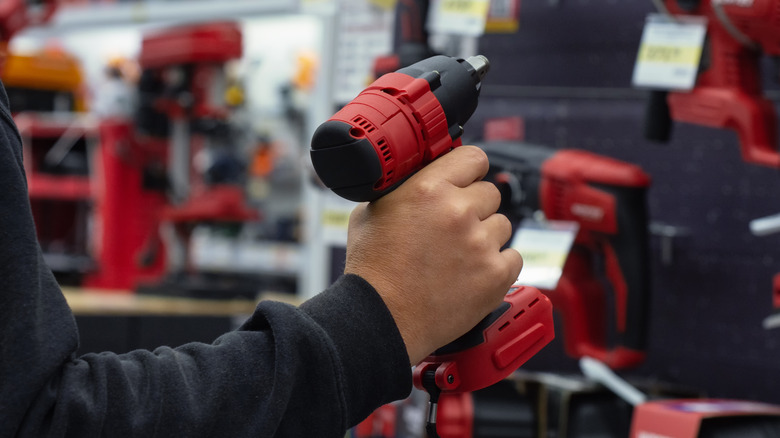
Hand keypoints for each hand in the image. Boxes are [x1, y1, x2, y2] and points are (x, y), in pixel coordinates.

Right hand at [344, 146, 522, 364]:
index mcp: (428, 188)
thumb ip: (402, 189)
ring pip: (502, 225)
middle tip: (454, 229)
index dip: (470, 170)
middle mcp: (458, 211)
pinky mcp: (495, 275)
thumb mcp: (371, 212)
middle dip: (475, 208)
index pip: (473, 157)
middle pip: (490, 193)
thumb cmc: (372, 270)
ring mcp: (480, 243)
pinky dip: (497, 266)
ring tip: (458, 257)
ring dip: (485, 237)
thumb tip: (418, 177)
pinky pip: (513, 257)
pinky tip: (472, 274)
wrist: (381, 318)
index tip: (467, 180)